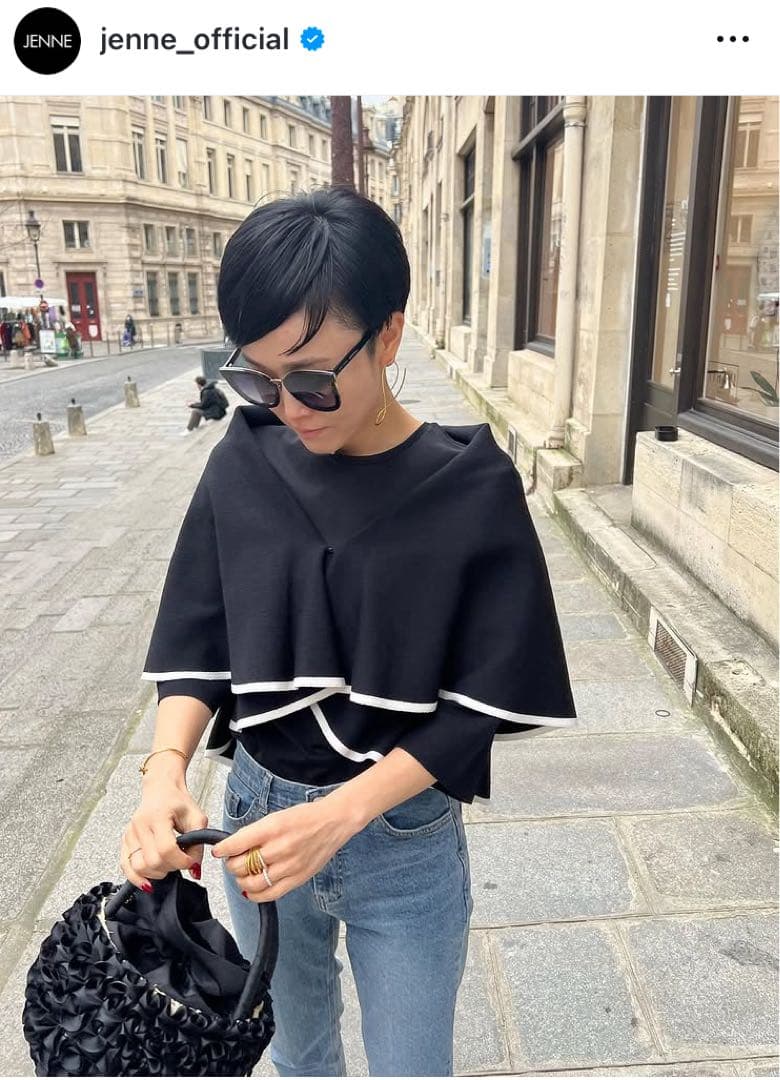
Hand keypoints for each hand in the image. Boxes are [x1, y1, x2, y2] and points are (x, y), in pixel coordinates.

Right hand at [119, 779, 207, 892]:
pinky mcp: (125, 841)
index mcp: (158, 816)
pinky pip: (125, 866)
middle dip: (171, 867)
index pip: (167, 849)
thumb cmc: (178, 802)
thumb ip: (198, 844)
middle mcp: (140, 825)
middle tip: (180, 860)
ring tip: (167, 864)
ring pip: (138, 867)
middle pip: (152, 861)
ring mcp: (130, 833)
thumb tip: (195, 870)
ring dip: (156, 873)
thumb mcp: (197, 818)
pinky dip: (137, 877)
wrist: (161, 790)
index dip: (182, 861)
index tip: (190, 860)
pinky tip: (148, 880)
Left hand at [212, 799, 355, 903]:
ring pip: (252, 883)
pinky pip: (270, 894)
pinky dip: (256, 894)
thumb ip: (256, 832)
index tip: (219, 851)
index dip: (223, 849)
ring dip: (241, 880)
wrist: (333, 822)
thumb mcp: (277, 816)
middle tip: (233, 861)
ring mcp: (290, 866)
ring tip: (243, 874)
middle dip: (232, 865)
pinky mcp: (298, 879)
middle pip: (242, 866)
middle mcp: (280, 848)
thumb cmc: (305, 817)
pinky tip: (252, 888)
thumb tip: (234, 846)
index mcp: (273, 828)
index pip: (237, 843)